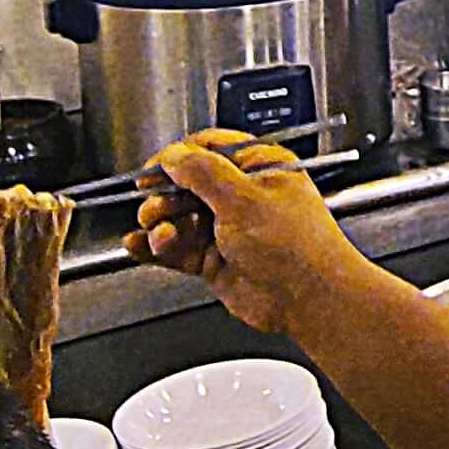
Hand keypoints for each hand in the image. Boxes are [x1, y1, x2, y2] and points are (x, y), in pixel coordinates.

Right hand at [133, 133, 373, 336]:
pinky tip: (139, 246)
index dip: (178, 158)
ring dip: (161, 224)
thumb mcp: (244, 198)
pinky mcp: (215, 260)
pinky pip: (178, 249)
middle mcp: (242, 196)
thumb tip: (173, 156)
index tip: (152, 170)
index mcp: (258, 167)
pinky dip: (157, 248)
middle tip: (151, 207)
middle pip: (188, 185)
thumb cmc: (294, 244)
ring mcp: (228, 229)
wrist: (309, 299)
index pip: (210, 149)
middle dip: (165, 195)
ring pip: (180, 219)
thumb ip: (203, 174)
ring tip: (159, 234)